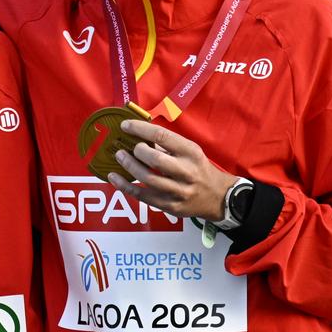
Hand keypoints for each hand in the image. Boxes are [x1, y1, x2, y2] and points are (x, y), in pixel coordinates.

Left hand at [106, 119, 235, 222]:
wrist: (217, 197)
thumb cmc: (198, 168)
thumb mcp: (190, 151)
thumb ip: (167, 144)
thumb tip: (137, 133)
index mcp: (191, 153)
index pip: (163, 136)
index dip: (140, 129)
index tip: (125, 126)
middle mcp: (186, 172)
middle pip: (155, 160)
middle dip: (137, 151)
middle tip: (128, 147)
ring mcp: (178, 191)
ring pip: (148, 179)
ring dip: (129, 166)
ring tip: (120, 157)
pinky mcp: (170, 206)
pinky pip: (142, 196)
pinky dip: (125, 186)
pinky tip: (113, 177)